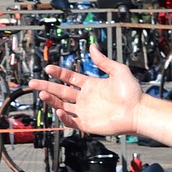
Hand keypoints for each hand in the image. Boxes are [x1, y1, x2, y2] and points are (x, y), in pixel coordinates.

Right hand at [28, 45, 143, 135]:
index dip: (59, 73)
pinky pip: (71, 121)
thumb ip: (103, 61)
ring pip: (62, 106)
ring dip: (51, 101)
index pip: (70, 78)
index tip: (48, 68)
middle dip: (46, 87)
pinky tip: (58, 109)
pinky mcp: (88, 124)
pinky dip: (63, 117)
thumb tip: (92, 46)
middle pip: (61, 92)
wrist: (139, 111)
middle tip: (32, 83)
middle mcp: (86, 98)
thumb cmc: (133, 92)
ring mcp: (86, 112)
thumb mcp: (118, 71)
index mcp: (91, 86)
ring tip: (41, 94)